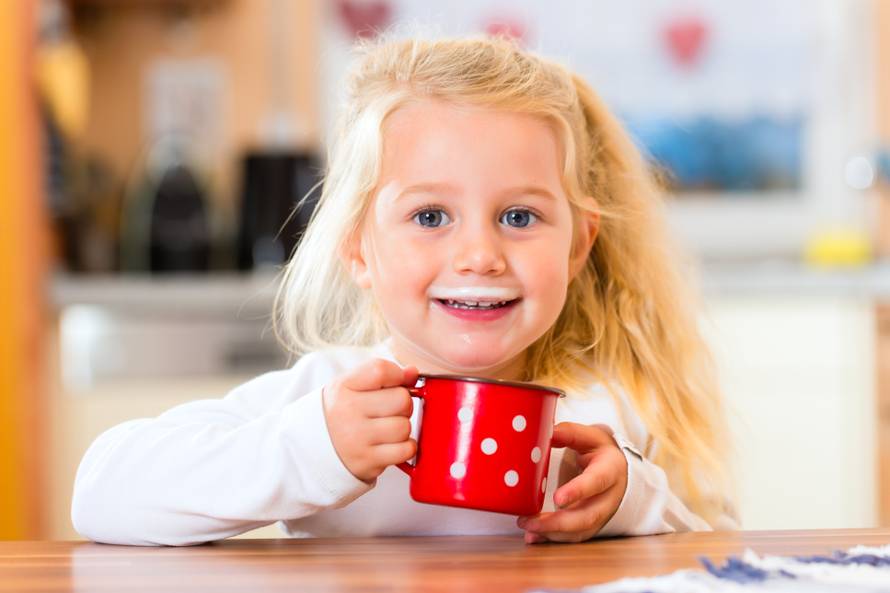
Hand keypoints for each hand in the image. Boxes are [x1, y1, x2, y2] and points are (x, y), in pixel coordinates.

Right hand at [322, 359, 418, 481]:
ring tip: (388, 428)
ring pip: (404, 426)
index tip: (394, 384)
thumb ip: (382, 375)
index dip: (397, 375)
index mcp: (343, 388)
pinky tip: (392, 444)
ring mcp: (357, 438)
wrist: (314, 448)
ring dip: (403, 428)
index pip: (381, 370)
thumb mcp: (351, 386)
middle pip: (401, 399)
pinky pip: (405, 450)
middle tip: (390, 410)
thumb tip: (413, 373)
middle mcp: (347, 412)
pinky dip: (405, 447)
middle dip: (403, 404)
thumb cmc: (341, 412)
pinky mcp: (367, 461)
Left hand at [517, 422, 627, 543]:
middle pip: (588, 516)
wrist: (617, 468)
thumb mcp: (589, 436)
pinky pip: (575, 537)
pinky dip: (554, 539)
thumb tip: (546, 431)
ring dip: (553, 534)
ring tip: (527, 528)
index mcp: (611, 469)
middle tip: (530, 521)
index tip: (558, 499)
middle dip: (558, 523)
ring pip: (581, 531)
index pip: (597, 482)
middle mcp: (610, 496)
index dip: (579, 491)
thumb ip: (569, 433)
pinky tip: (534, 537)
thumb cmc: (598, 450)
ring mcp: (603, 514)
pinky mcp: (593, 524)